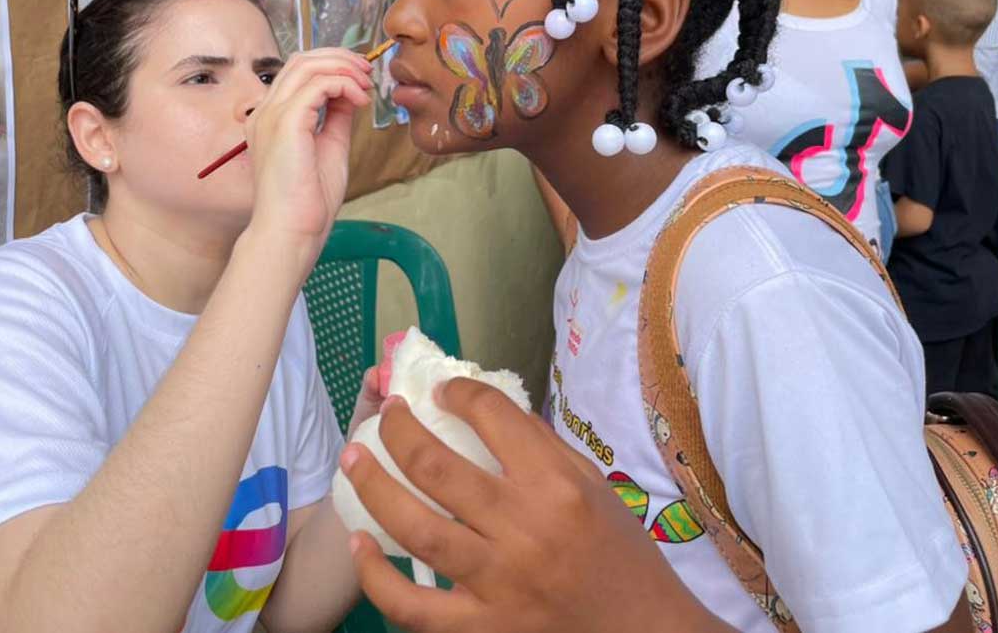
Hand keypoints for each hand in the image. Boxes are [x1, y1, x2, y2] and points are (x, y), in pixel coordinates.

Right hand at [244, 48, 371, 261]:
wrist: (292, 231)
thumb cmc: (308, 201)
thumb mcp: (330, 148)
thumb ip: (337, 118)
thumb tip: (351, 95)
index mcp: (271, 119)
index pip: (297, 73)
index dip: (332, 66)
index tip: (361, 78)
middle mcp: (265, 112)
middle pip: (301, 60)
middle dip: (339, 58)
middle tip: (367, 71)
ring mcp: (271, 115)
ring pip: (307, 65)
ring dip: (343, 68)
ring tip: (366, 85)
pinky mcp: (285, 123)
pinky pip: (318, 85)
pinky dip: (343, 85)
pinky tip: (359, 100)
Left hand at [339, 379, 698, 632]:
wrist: (644, 632)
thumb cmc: (621, 553)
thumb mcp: (594, 485)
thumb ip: (540, 448)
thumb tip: (483, 409)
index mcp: (557, 486)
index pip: (493, 417)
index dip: (458, 392)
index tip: (442, 390)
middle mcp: (523, 530)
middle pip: (438, 468)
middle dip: (399, 430)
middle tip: (387, 415)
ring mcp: (498, 584)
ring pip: (416, 529)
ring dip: (374, 487)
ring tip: (353, 458)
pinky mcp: (482, 630)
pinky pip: (413, 607)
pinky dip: (378, 576)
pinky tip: (362, 544)